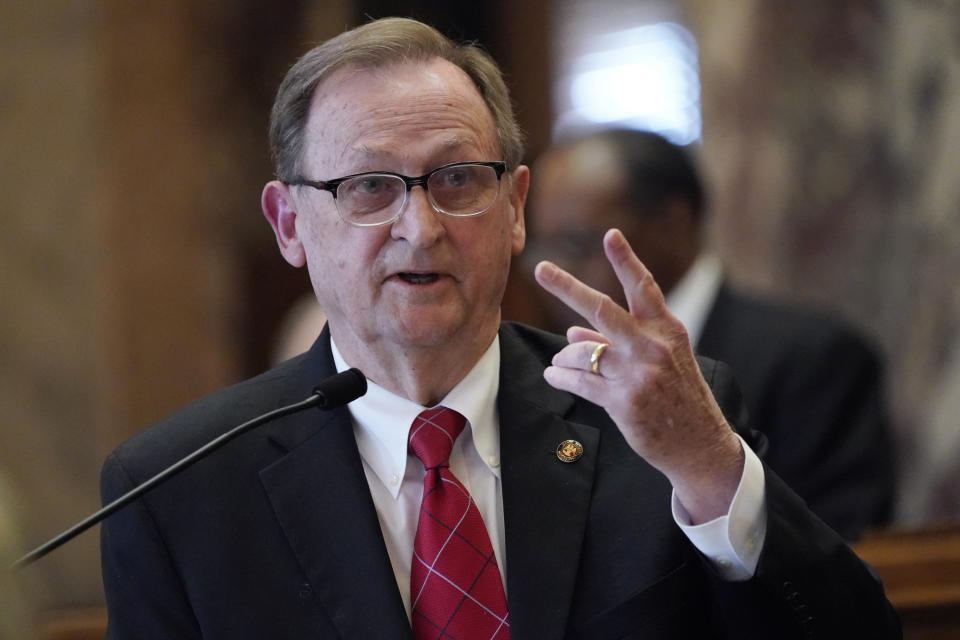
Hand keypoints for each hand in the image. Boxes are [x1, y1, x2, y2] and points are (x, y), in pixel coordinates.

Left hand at [534, 229, 743, 522]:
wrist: (699, 444)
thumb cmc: (678, 396)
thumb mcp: (660, 360)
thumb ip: (617, 342)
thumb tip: (573, 330)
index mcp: (666, 330)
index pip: (643, 287)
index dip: (625, 259)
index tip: (610, 235)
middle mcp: (652, 347)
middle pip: (602, 308)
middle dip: (567, 287)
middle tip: (541, 268)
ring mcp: (637, 374)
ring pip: (581, 351)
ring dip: (564, 355)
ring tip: (559, 362)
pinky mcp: (622, 402)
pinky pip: (579, 382)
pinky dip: (561, 377)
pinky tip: (553, 375)